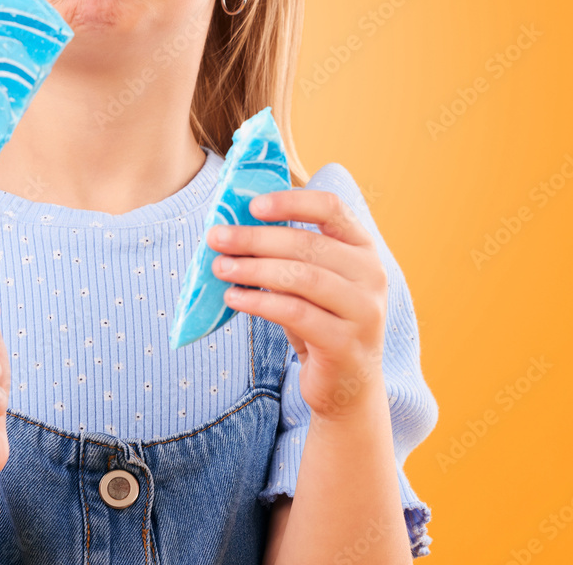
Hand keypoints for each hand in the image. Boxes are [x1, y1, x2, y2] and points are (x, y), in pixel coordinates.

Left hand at [208, 190, 387, 421]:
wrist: (348, 385)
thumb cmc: (321, 320)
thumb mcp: (310, 281)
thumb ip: (287, 254)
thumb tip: (232, 228)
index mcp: (362, 248)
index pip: (331, 208)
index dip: (291, 202)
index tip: (252, 205)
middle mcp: (371, 275)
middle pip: (307, 244)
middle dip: (255, 239)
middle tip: (217, 238)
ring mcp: (363, 310)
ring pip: (300, 277)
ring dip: (253, 269)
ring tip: (220, 267)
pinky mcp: (345, 343)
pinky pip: (294, 313)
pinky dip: (258, 302)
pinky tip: (233, 297)